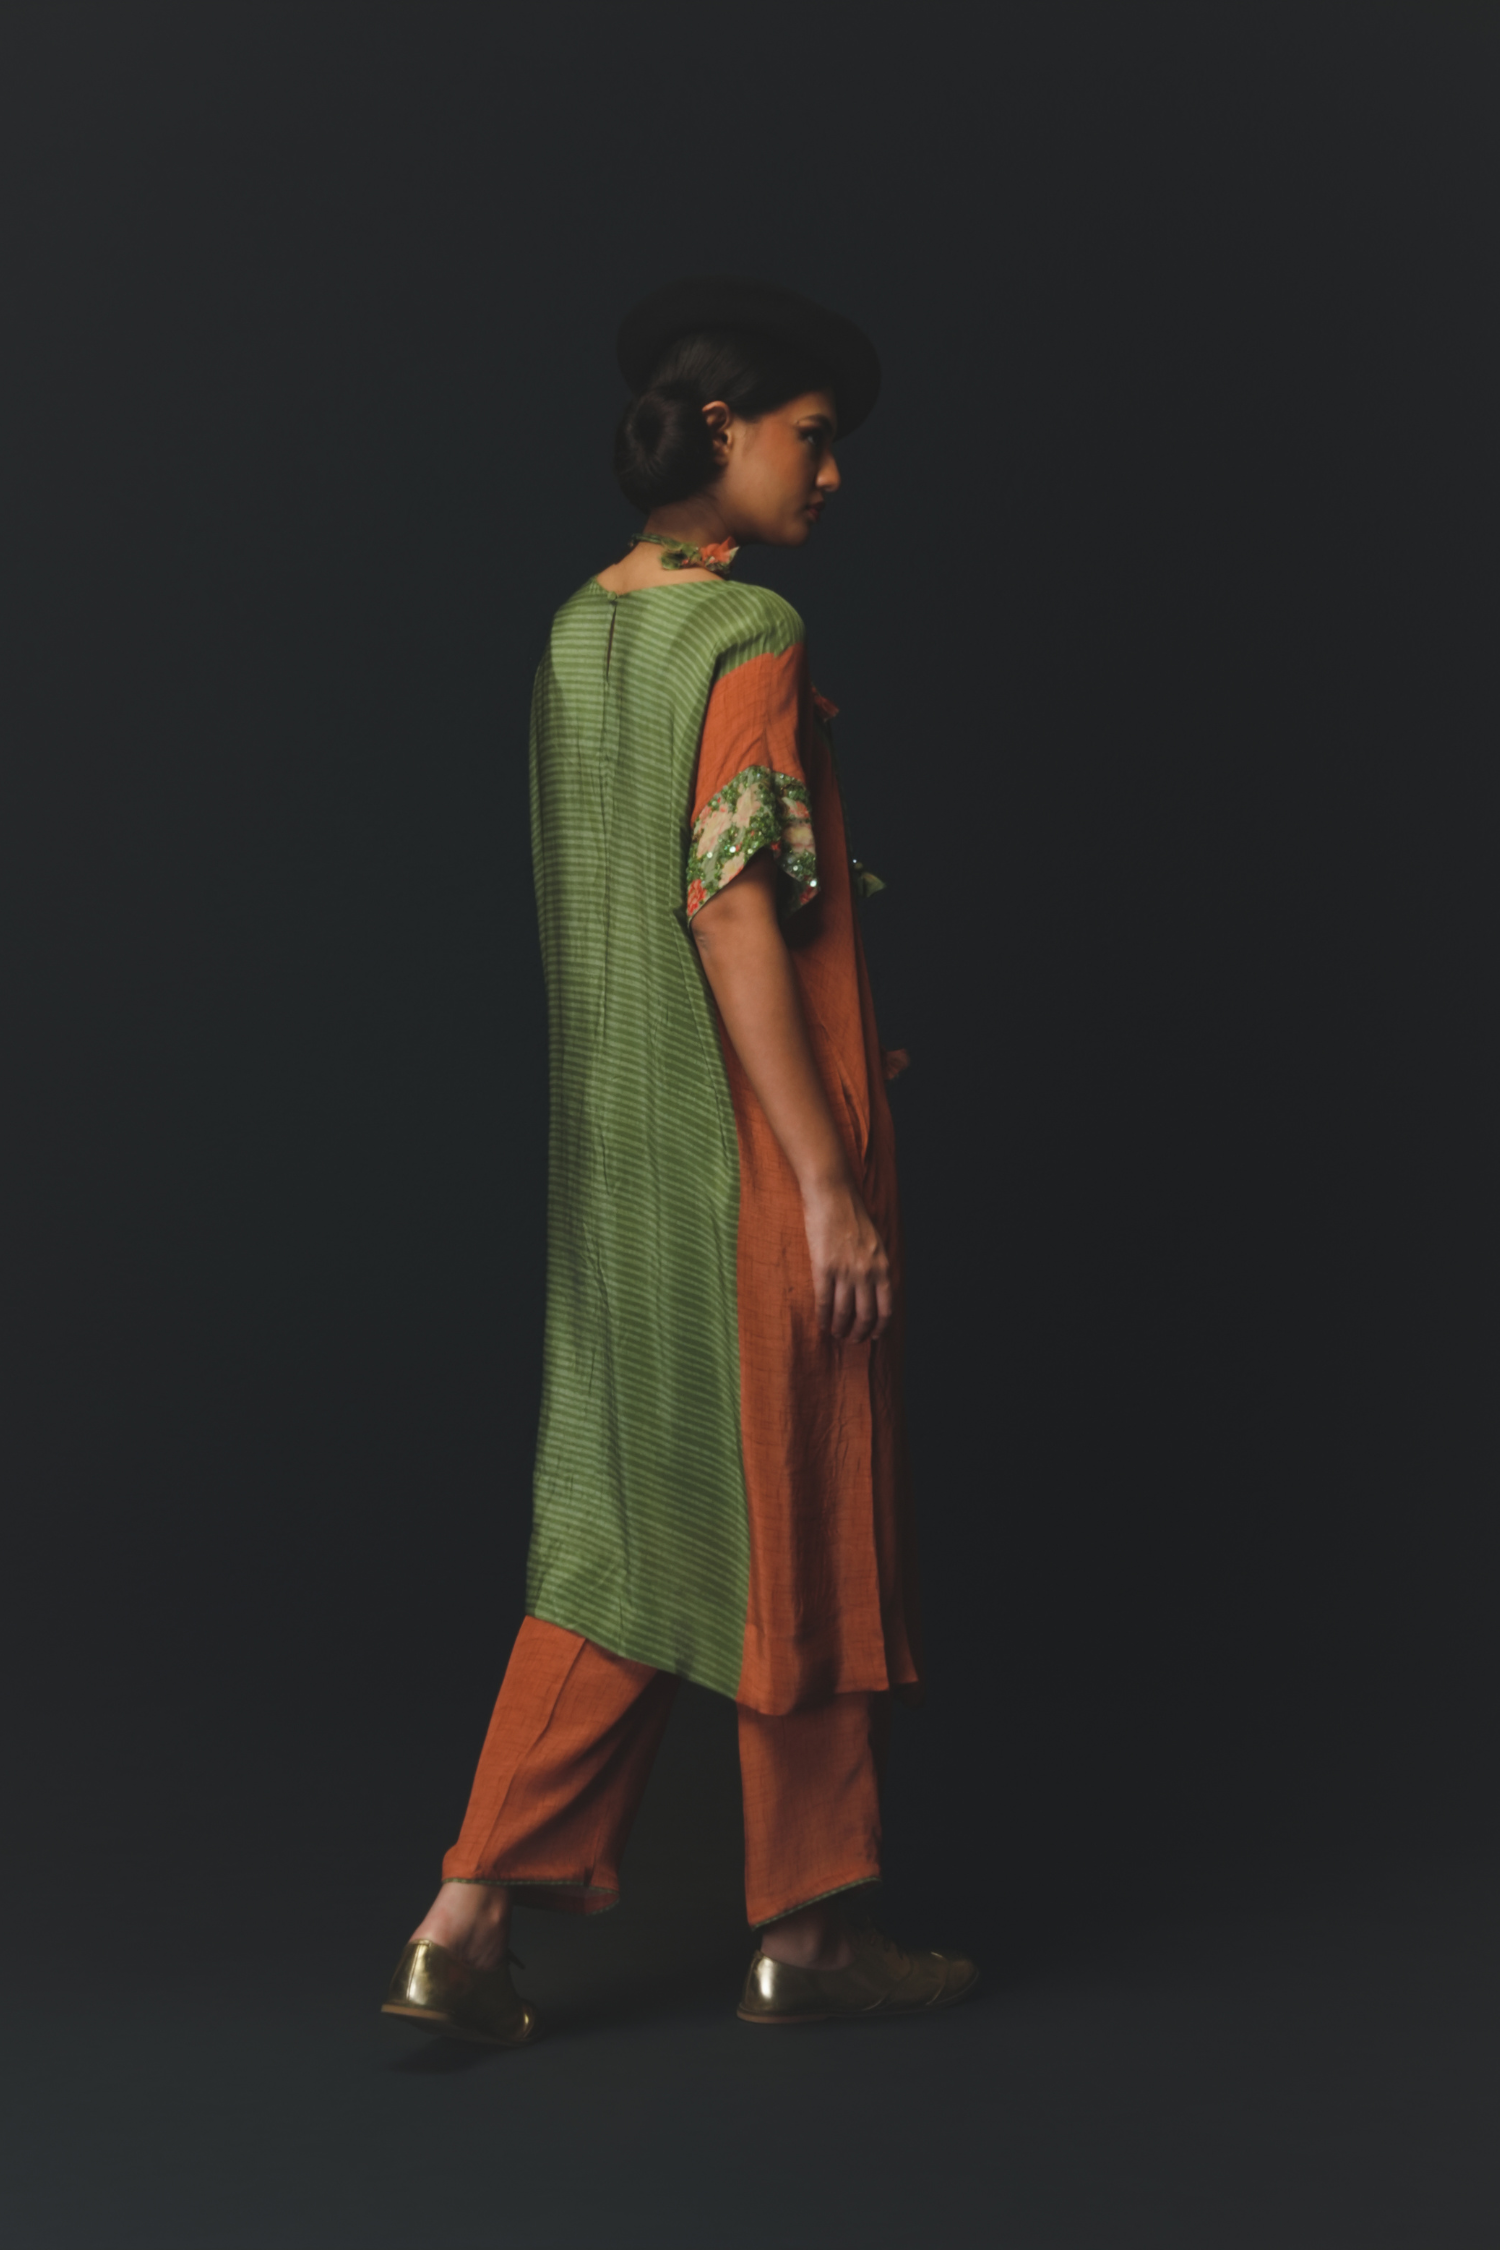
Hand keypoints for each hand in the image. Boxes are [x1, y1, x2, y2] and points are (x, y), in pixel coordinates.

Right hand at [802, 1178, 892, 1342]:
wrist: (832, 1195)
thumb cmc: (852, 1215)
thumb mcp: (875, 1242)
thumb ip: (877, 1266)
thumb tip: (874, 1290)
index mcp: (883, 1266)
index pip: (886, 1308)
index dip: (880, 1326)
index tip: (874, 1336)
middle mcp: (867, 1272)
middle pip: (865, 1315)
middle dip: (859, 1333)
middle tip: (853, 1339)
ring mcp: (845, 1271)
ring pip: (844, 1312)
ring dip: (840, 1327)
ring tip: (836, 1333)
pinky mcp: (823, 1268)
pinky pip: (824, 1301)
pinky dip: (823, 1317)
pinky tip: (822, 1323)